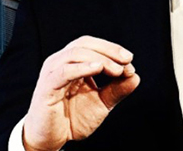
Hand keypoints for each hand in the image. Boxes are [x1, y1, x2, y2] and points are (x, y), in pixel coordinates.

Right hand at [22, 36, 140, 150]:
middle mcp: (60, 63)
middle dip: (109, 50)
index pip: (92, 45)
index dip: (112, 49)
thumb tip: (135, 76)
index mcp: (73, 63)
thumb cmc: (72, 118)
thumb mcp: (101, 103)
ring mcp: (52, 73)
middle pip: (84, 44)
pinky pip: (64, 72)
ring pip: (75, 53)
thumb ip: (117, 90)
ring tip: (116, 69)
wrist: (51, 140)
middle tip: (126, 60)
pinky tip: (97, 68)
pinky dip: (82, 67)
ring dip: (100, 58)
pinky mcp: (47, 87)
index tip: (129, 61)